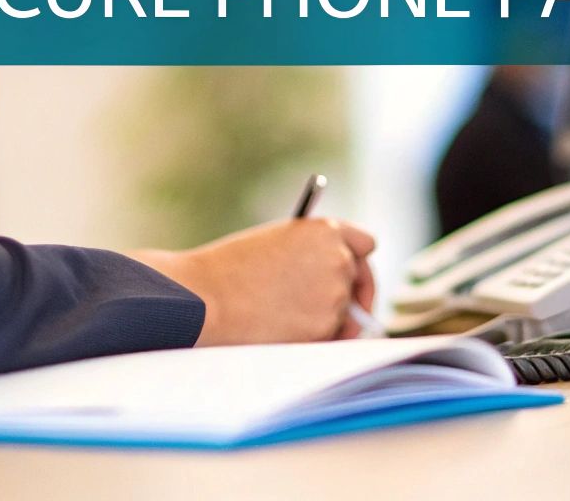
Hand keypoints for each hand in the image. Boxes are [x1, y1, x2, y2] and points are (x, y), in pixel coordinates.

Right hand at [127, 218, 376, 344]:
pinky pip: (330, 338)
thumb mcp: (276, 245)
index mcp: (325, 230)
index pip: (365, 244)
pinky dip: (314, 340)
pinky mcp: (326, 327)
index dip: (357, 262)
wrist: (205, 298)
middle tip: (337, 313)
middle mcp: (338, 258)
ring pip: (345, 315)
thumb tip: (336, 287)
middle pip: (361, 281)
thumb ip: (311, 256)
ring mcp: (335, 294)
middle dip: (351, 296)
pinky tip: (281, 331)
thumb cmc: (229, 270)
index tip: (352, 277)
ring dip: (326, 321)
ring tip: (281, 317)